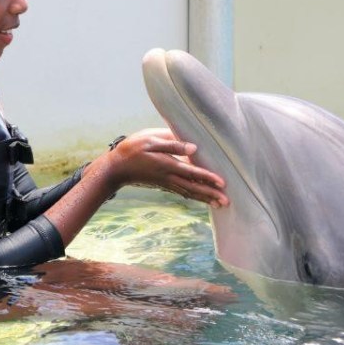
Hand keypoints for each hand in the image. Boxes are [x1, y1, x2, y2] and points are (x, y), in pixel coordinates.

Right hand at [108, 128, 228, 207]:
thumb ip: (172, 143)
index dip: (208, 177)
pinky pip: (183, 192)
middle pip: (194, 188)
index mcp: (167, 165)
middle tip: (227, 202)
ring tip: (219, 204)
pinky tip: (201, 198)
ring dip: (205, 198)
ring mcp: (166, 182)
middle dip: (211, 194)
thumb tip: (194, 148)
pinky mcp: (163, 184)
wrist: (116, 167)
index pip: (192, 173)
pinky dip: (194, 196)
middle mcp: (169, 177)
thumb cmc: (133, 149)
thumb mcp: (150, 140)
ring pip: (189, 192)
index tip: (222, 183)